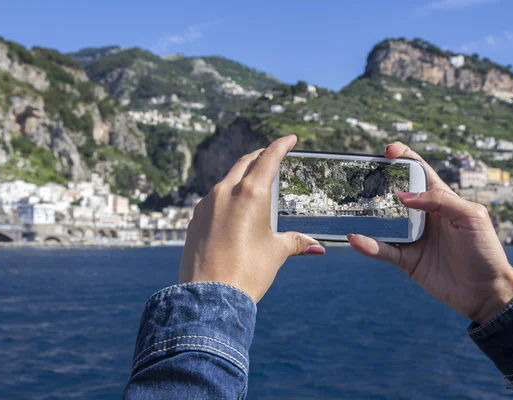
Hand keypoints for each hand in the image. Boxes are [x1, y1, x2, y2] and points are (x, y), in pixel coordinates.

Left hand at [180, 135, 325, 301]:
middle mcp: (225, 192)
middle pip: (245, 163)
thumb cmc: (247, 272)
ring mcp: (206, 205)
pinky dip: (226, 196)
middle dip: (260, 157)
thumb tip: (317, 247)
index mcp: (250, 194)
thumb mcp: (276, 253)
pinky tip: (232, 209)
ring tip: (253, 184)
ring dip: (241, 176)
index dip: (280, 146)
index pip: (267, 159)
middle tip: (272, 155)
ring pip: (226, 180)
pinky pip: (213, 199)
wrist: (209, 297)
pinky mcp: (195, 219)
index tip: (290, 139)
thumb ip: (296, 242)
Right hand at [348, 142, 512, 323]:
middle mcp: (422, 216)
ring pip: (383, 222)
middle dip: (377, 184)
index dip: (404, 158)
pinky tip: (355, 238)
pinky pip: (382, 250)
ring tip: (349, 207)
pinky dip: (367, 245)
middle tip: (358, 177)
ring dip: (366, 215)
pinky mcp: (405, 260)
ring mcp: (412, 238)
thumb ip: (439, 200)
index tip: (388, 151)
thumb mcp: (470, 217)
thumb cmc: (484, 250)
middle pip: (394, 195)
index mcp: (441, 200)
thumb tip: (403, 197)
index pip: (419, 173)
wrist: (486, 292)